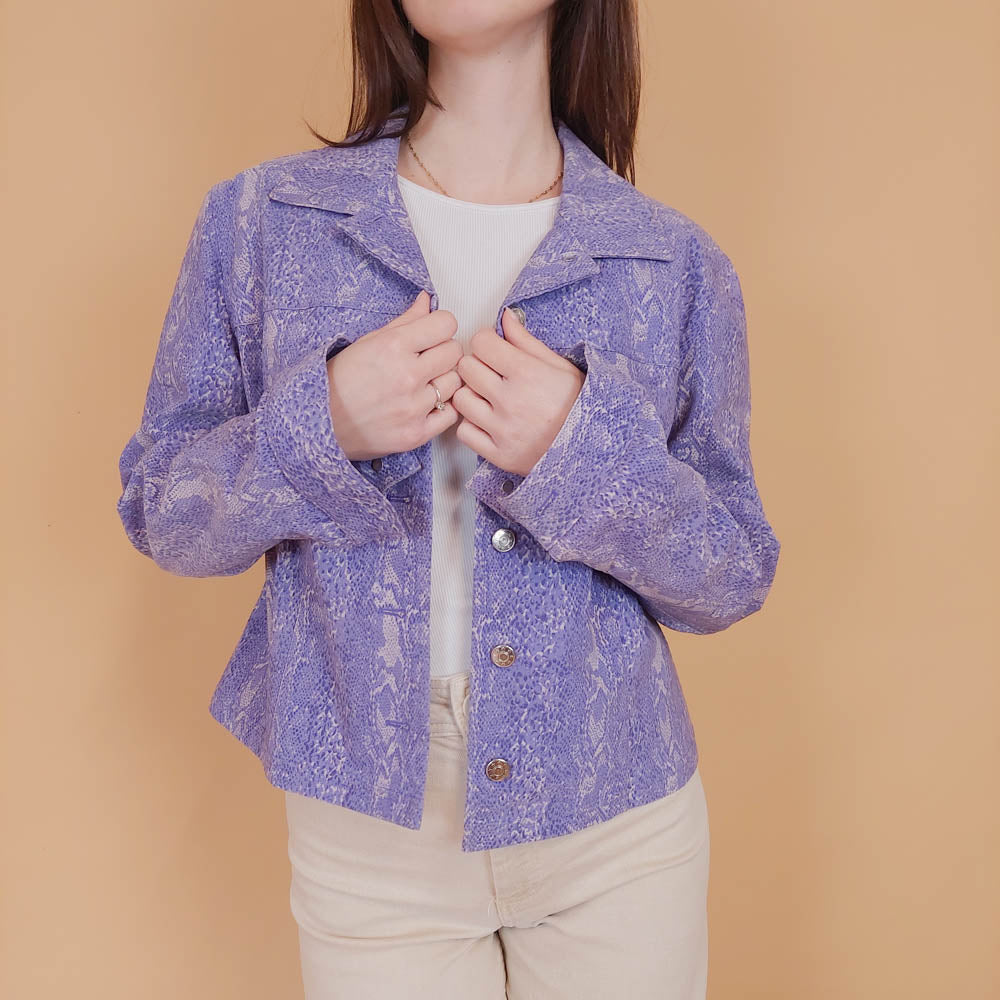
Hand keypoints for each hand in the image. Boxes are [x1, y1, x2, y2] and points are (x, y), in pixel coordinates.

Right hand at [326, 290, 462, 460]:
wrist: (320, 425)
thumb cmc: (339, 382)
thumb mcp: (367, 342)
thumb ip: (404, 321)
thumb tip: (427, 301)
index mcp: (393, 347)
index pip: (446, 324)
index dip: (440, 327)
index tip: (432, 334)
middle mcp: (406, 376)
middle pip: (455, 352)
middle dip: (444, 351)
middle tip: (428, 359)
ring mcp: (413, 407)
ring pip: (456, 382)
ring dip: (445, 380)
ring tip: (424, 383)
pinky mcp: (417, 434)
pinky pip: (453, 413)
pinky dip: (445, 407)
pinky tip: (427, 404)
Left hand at [452, 306, 585, 477]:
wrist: (593, 448)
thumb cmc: (578, 405)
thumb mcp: (560, 366)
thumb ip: (527, 341)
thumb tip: (505, 317)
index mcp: (527, 373)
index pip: (480, 342)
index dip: (486, 343)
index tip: (494, 350)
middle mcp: (511, 401)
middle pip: (466, 368)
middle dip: (477, 366)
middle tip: (491, 375)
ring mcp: (503, 430)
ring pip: (461, 399)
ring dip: (472, 396)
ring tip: (490, 400)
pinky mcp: (499, 455)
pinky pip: (464, 432)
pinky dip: (472, 427)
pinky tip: (489, 423)